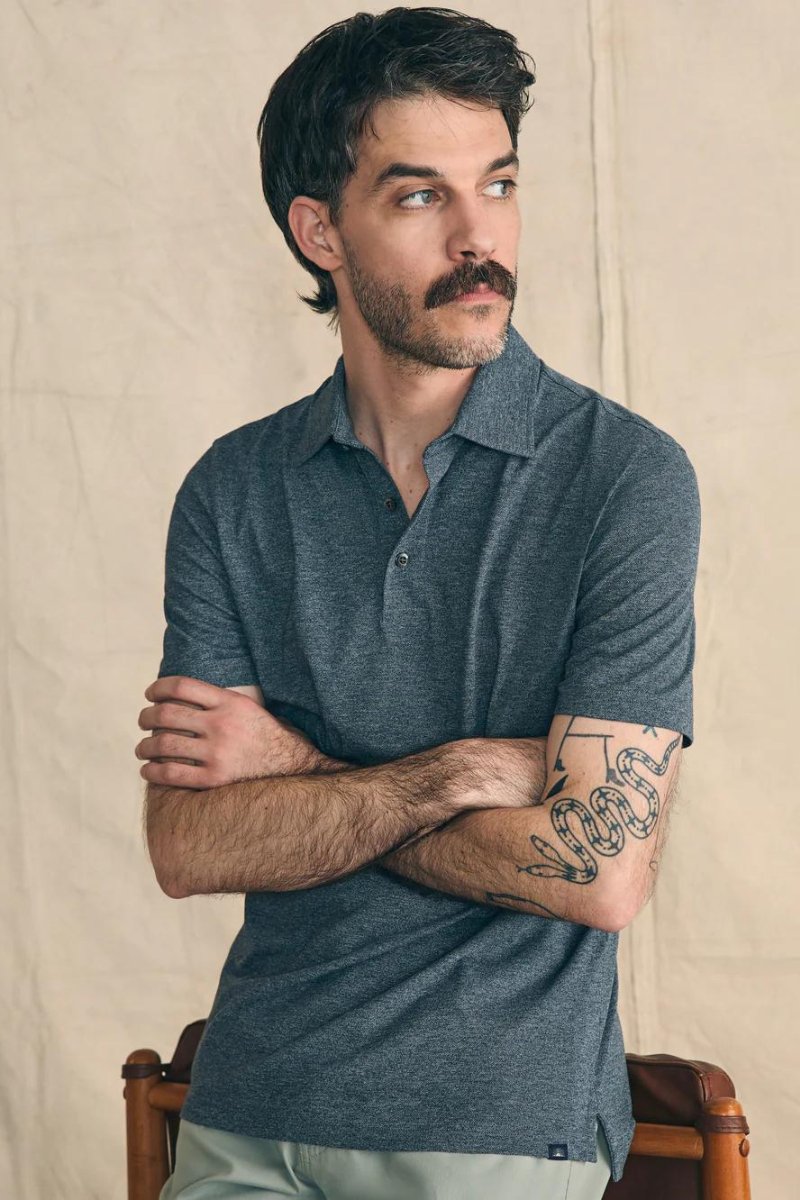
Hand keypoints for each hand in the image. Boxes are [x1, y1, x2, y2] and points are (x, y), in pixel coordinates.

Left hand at [135, 676, 326, 789]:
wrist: (294, 768)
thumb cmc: (269, 737)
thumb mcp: (251, 708)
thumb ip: (222, 701)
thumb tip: (184, 697)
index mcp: (231, 702)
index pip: (182, 686)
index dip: (158, 688)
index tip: (150, 694)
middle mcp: (221, 724)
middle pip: (167, 713)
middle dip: (146, 716)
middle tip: (143, 721)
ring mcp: (217, 752)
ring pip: (163, 744)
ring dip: (144, 746)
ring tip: (142, 748)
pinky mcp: (214, 778)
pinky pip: (171, 773)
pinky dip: (153, 771)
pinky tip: (148, 770)